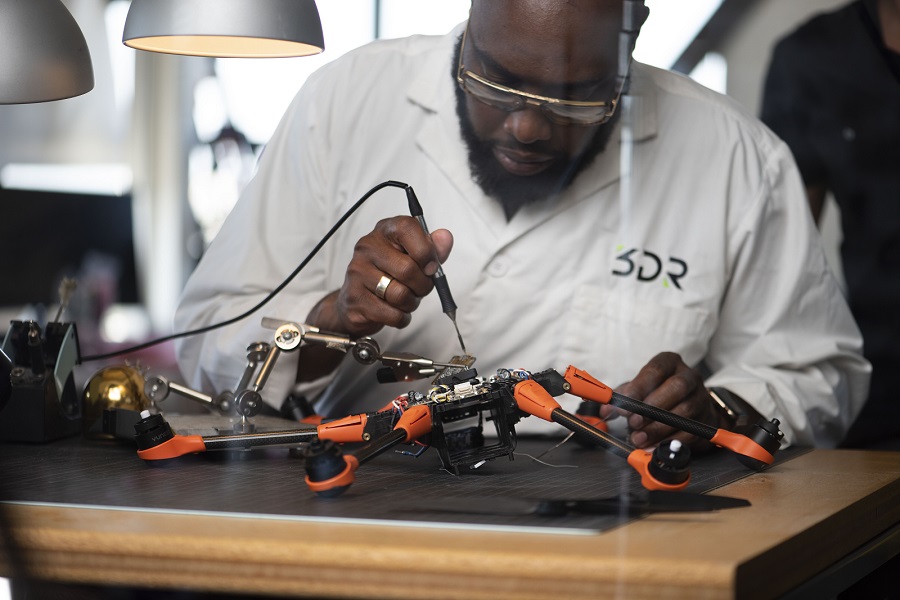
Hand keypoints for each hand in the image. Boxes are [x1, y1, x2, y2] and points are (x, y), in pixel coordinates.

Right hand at [309, 216, 453, 337]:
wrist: (358, 301)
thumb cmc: (390, 275)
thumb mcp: (414, 258)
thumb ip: (433, 249)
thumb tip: (445, 237)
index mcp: (385, 231)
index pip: (407, 228)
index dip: (426, 250)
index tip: (432, 267)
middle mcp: (367, 247)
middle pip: (407, 269)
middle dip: (423, 286)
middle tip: (420, 289)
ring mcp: (357, 272)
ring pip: (400, 295)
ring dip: (411, 303)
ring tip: (406, 300)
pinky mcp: (355, 299)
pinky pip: (391, 314)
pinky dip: (401, 318)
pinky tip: (396, 312)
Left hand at [599, 352, 727, 450]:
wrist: (692, 410)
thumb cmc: (660, 395)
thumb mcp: (640, 389)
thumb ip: (623, 396)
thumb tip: (606, 409)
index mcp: (670, 363)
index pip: (656, 369)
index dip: (638, 387)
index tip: (623, 404)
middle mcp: (689, 377)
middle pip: (677, 387)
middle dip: (652, 407)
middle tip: (633, 422)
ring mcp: (701, 398)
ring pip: (684, 412)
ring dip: (658, 428)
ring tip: (638, 438)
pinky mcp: (705, 421)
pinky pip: (690, 432)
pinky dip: (669, 441)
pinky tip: (653, 446)